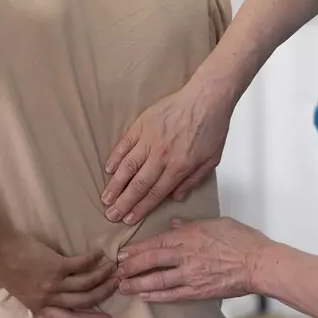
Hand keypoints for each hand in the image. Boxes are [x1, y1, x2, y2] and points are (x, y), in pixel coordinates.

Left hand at [0, 235, 117, 317]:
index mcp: (37, 306)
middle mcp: (48, 298)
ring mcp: (53, 282)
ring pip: (86, 284)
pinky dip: (93, 260)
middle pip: (83, 302)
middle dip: (103, 295)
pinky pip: (81, 265)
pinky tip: (100, 254)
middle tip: (117, 286)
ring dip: (103, 277)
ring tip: (113, 268)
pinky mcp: (56, 265)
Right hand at [102, 80, 233, 224]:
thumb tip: (175, 197)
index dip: (140, 208)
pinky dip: (115, 158)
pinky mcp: (142, 124)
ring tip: (105, 198)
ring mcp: (149, 139)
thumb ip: (193, 180)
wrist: (207, 97)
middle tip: (111, 215)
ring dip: (114, 184)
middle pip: (137, 185)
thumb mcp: (211, 160)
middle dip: (123, 203)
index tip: (129, 219)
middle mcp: (161, 155)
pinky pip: (124, 144)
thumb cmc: (212, 128)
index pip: (155, 193)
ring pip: (127, 167)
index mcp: (179, 166)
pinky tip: (108, 170)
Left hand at [114, 218, 270, 301]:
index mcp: (189, 236)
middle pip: (151, 261)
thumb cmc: (242, 239)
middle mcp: (185, 255)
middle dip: (130, 267)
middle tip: (115, 271)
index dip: (136, 249)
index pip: (155, 242)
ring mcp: (191, 275)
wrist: (260, 263)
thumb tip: (174, 225)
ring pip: (157, 280)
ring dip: (137, 284)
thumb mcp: (215, 222)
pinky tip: (144, 296)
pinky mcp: (199, 291)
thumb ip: (191, 224)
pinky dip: (156, 296)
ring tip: (122, 287)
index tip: (122, 253)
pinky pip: (173, 294)